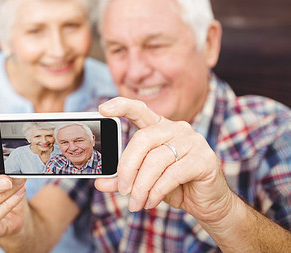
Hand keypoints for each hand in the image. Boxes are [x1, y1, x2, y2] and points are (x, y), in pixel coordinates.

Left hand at [95, 97, 234, 223]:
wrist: (208, 203)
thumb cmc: (175, 186)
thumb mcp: (144, 181)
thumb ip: (123, 179)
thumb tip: (99, 183)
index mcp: (160, 127)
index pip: (139, 110)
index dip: (121, 106)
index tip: (102, 109)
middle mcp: (177, 128)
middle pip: (143, 139)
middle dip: (128, 167)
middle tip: (123, 190)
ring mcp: (193, 141)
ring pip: (156, 160)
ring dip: (142, 186)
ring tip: (136, 202)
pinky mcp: (204, 159)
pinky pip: (173, 173)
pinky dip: (157, 190)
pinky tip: (151, 201)